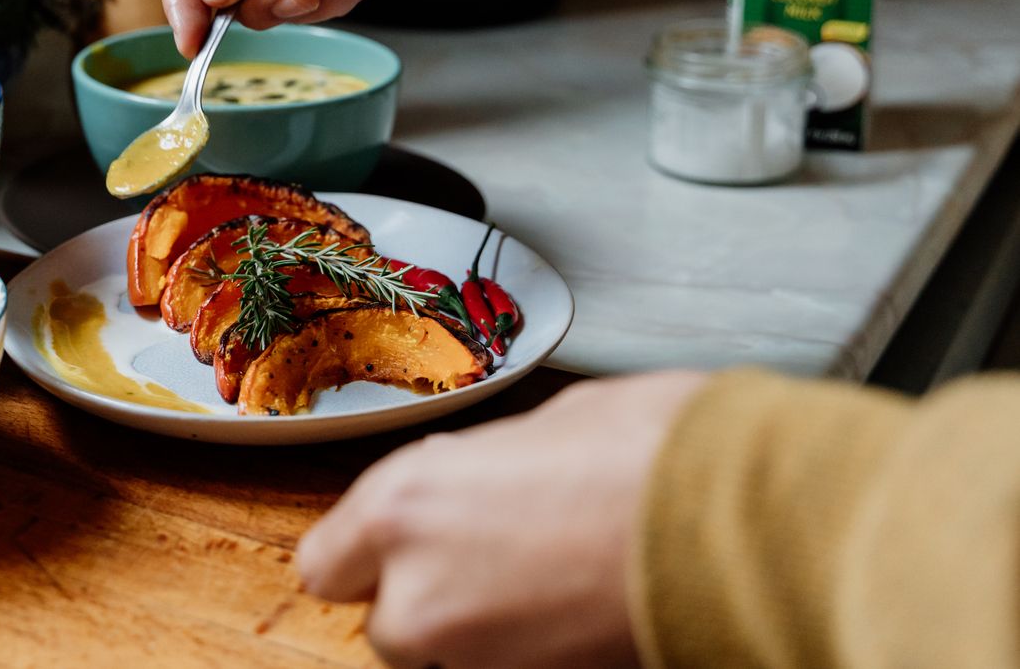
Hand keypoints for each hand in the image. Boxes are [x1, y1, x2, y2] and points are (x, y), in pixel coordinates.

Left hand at [297, 371, 708, 668]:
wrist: (747, 516)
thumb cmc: (654, 449)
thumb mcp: (544, 427)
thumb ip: (479, 471)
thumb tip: (481, 484)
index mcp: (404, 503)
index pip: (327, 565)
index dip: (362, 556)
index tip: (390, 548)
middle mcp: (422, 590)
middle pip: (385, 626)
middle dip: (426, 600)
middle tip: (488, 561)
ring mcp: (480, 654)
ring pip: (445, 659)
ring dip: (479, 632)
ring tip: (546, 583)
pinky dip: (529, 652)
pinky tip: (576, 610)